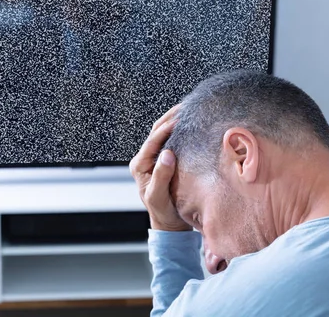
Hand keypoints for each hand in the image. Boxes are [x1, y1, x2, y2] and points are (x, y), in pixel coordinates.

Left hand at [130, 104, 191, 231]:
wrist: (169, 223)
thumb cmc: (162, 212)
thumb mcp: (158, 196)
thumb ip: (161, 176)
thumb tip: (167, 154)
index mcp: (139, 165)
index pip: (152, 141)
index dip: (165, 129)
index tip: (179, 120)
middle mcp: (145, 159)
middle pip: (156, 132)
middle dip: (170, 118)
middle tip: (185, 106)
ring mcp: (155, 158)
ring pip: (163, 134)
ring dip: (174, 120)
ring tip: (188, 109)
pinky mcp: (164, 160)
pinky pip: (170, 140)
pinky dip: (179, 130)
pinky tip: (190, 124)